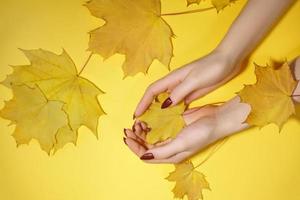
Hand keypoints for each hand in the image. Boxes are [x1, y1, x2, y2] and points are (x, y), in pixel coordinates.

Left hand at [125, 97, 250, 163]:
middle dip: (136, 139)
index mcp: (170, 155)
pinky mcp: (173, 125)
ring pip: (151, 136)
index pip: (147, 155)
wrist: (217, 119)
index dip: (135, 148)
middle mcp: (169, 147)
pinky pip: (157, 126)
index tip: (127, 138)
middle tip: (128, 129)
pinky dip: (150, 123)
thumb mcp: (181, 144)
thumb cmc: (202, 133)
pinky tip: (146, 118)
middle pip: (147, 146)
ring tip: (138, 123)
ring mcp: (171, 136)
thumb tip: (144, 156)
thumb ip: (162, 151)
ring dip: (142, 131)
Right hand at [133, 49, 244, 117]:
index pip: (152, 91)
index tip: (136, 115)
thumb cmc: (211, 68)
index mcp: (173, 78)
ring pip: (167, 102)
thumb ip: (179, 92)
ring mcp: (183, 89)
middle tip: (142, 123)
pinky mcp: (192, 93)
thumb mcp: (194, 80)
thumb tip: (164, 106)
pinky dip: (173, 112)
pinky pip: (178, 105)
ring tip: (154, 125)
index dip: (142, 102)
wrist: (228, 61)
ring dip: (160, 112)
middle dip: (148, 109)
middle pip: (157, 97)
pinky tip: (172, 121)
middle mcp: (175, 84)